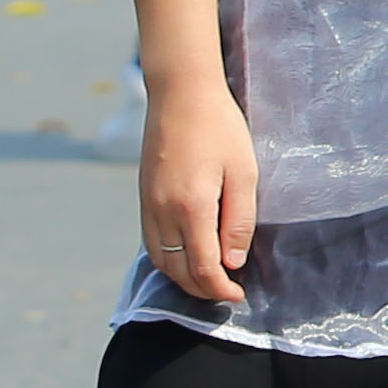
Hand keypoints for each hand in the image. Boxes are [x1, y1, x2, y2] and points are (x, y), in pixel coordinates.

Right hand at [137, 76, 259, 306]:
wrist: (180, 94)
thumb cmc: (220, 128)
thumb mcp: (243, 172)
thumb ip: (238, 220)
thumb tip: (232, 262)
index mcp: (190, 206)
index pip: (202, 267)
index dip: (220, 288)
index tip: (239, 294)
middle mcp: (162, 211)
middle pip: (178, 271)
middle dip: (203, 290)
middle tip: (228, 292)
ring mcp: (148, 205)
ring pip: (160, 260)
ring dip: (183, 279)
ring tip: (210, 281)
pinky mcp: (143, 198)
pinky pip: (151, 242)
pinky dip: (168, 260)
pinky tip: (188, 258)